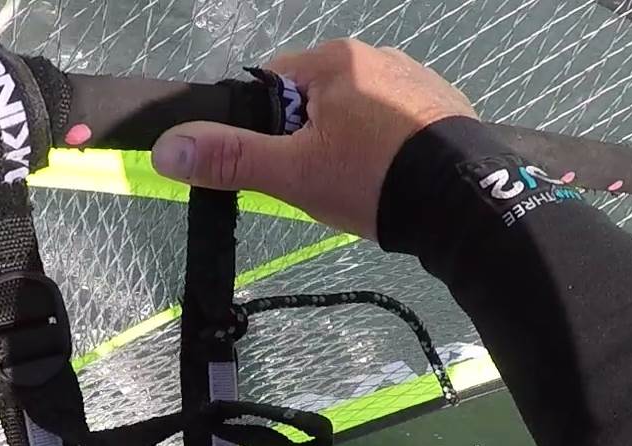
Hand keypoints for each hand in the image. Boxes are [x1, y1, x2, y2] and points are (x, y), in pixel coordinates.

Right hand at [149, 39, 475, 238]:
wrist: (464, 203)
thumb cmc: (373, 181)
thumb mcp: (294, 174)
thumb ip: (231, 158)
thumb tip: (167, 147)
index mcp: (335, 60)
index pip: (274, 84)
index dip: (270, 130)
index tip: (286, 166)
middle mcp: (377, 56)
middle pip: (317, 99)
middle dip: (314, 140)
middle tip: (328, 183)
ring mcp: (417, 79)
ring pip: (360, 114)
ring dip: (354, 146)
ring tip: (367, 187)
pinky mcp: (446, 106)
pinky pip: (399, 125)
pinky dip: (391, 150)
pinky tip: (398, 181)